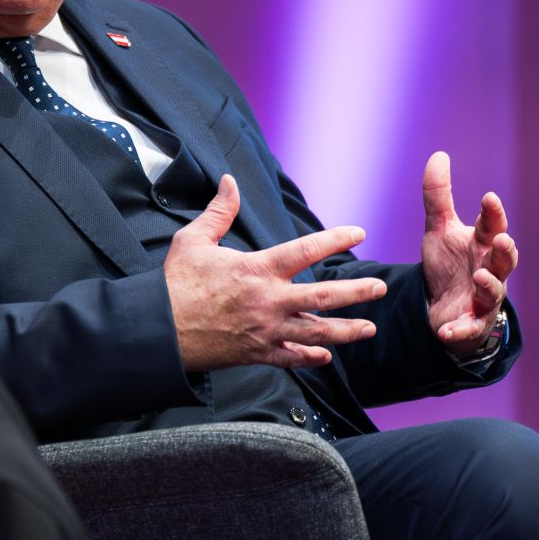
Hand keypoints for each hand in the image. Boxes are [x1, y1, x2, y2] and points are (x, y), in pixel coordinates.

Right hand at [163, 174, 383, 370]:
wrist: (159, 330)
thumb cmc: (176, 283)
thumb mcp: (194, 239)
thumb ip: (220, 211)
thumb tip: (229, 181)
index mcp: (257, 269)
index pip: (305, 250)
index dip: (335, 239)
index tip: (358, 232)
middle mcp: (268, 301)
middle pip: (323, 296)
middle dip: (356, 292)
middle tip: (379, 287)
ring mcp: (265, 331)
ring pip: (316, 332)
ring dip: (346, 331)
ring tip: (369, 328)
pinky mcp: (256, 354)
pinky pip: (291, 358)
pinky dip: (311, 357)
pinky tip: (326, 356)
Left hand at [419, 151, 517, 352]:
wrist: (444, 307)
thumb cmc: (449, 264)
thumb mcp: (439, 229)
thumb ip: (438, 196)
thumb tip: (439, 154)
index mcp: (482, 244)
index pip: (492, 225)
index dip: (493, 212)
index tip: (488, 197)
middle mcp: (489, 270)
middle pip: (505, 259)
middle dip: (505, 250)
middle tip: (502, 238)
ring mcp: (483, 298)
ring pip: (494, 292)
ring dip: (490, 284)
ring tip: (480, 276)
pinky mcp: (470, 324)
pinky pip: (467, 328)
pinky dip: (458, 330)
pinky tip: (445, 331)